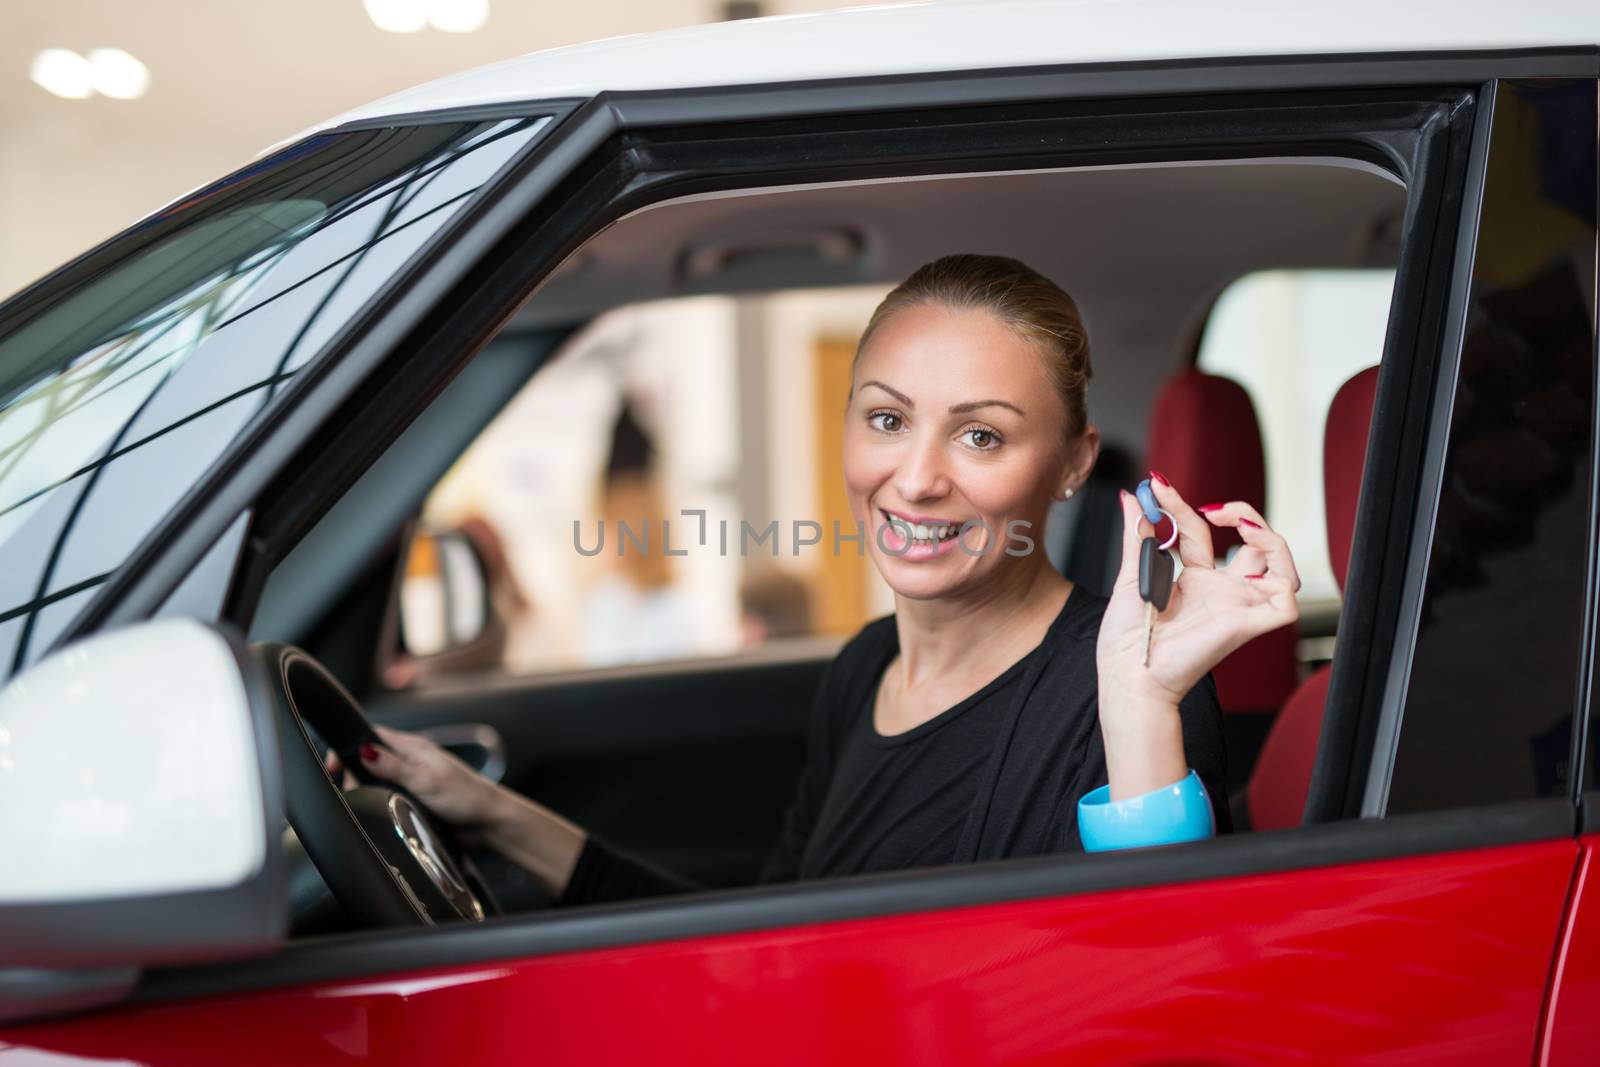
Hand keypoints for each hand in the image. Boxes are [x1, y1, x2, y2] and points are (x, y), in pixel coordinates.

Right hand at [324, 724, 503, 829]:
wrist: (488, 822)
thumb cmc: (466, 797)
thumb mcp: (426, 781)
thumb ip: (394, 767)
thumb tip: (365, 752)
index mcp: (412, 747)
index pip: (371, 735)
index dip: (348, 746)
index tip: (333, 766)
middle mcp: (410, 760)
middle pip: (368, 760)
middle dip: (353, 774)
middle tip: (349, 792)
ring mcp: (411, 779)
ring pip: (376, 780)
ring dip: (366, 790)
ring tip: (362, 802)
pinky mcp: (413, 798)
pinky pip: (386, 796)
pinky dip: (378, 802)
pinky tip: (376, 811)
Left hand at [1097, 475, 1300, 713]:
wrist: (1126, 672)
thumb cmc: (1127, 638)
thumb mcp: (1131, 573)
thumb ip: (1137, 534)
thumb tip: (1132, 496)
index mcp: (1196, 580)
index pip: (1201, 531)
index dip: (1181, 505)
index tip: (1155, 484)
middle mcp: (1223, 592)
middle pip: (1258, 546)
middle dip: (1243, 514)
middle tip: (1208, 507)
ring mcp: (1237, 607)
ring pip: (1285, 570)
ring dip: (1270, 538)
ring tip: (1237, 523)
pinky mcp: (1246, 625)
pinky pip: (1286, 602)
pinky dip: (1282, 576)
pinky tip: (1250, 556)